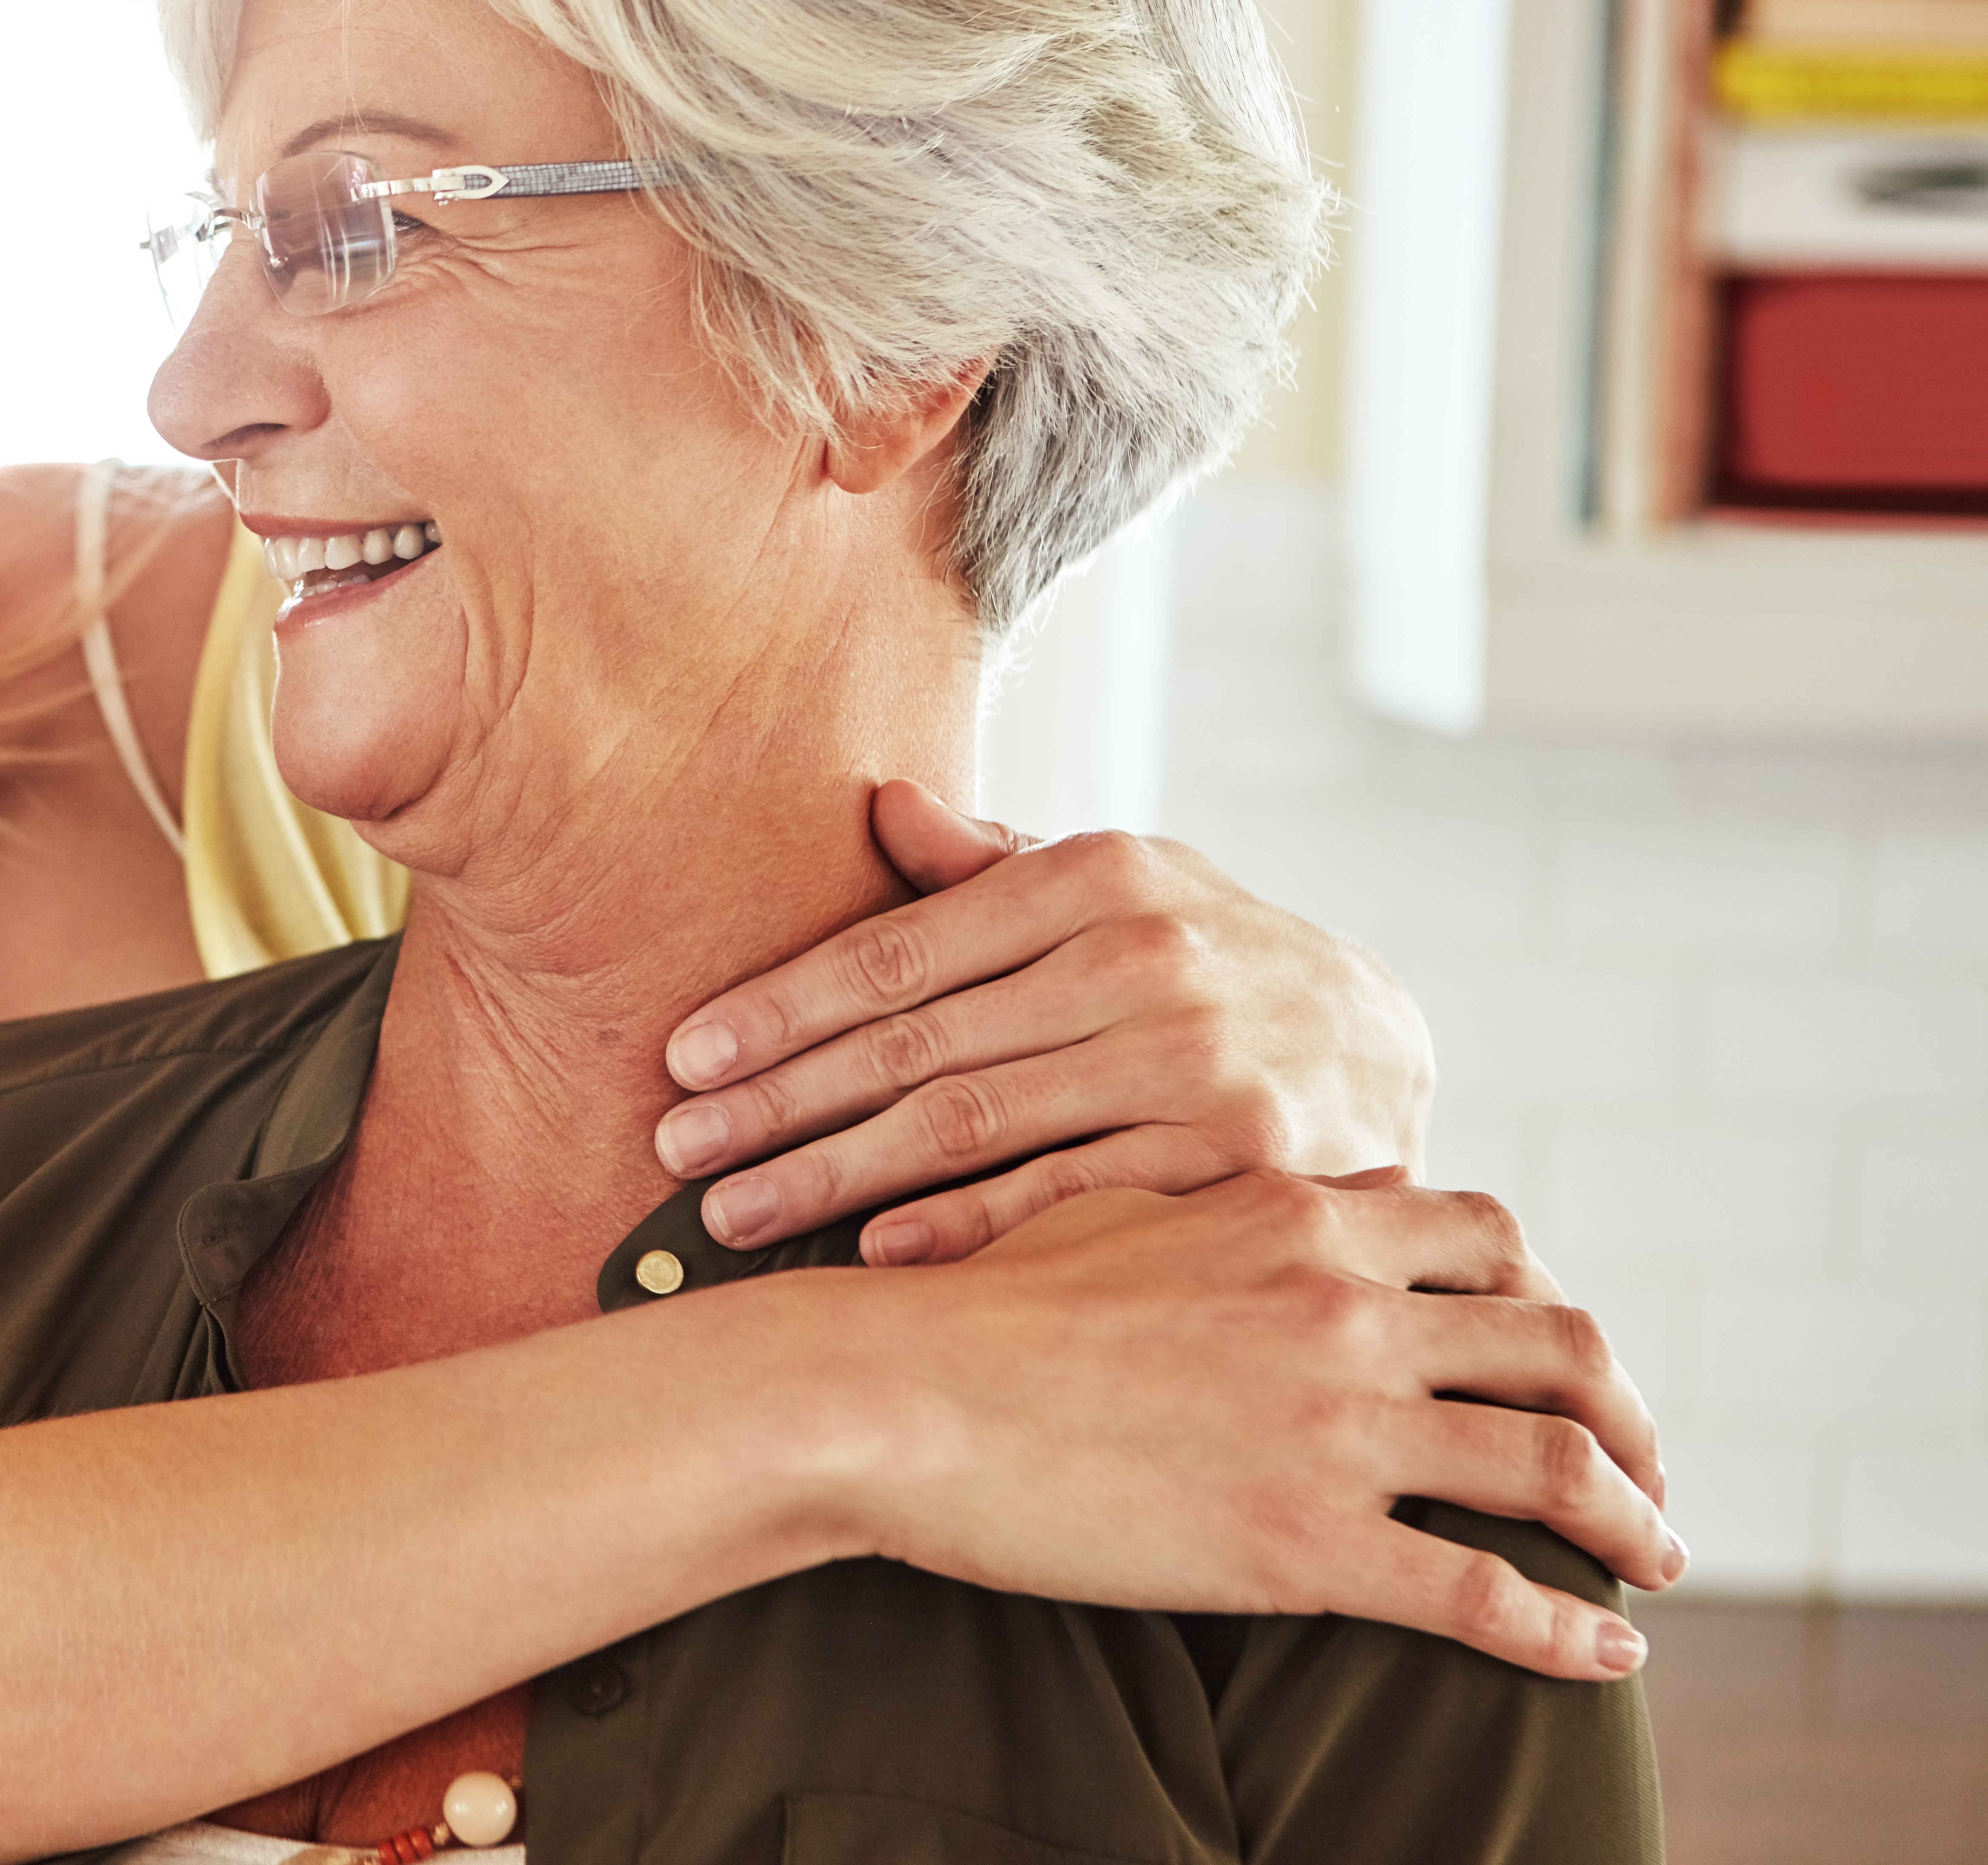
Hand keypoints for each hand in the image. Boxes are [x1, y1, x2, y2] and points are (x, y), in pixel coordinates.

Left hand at [655, 782, 1431, 1255]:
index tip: (682, 1058)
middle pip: (918, 1046)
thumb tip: (883, 803)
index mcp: (1097, 875)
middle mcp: (1145, 960)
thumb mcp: (1116, 884)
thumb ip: (992, 859)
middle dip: (780, 1103)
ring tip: (732, 1215)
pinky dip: (966, 1232)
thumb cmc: (1204, 959)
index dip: (779, 1007)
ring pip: (974, 1130)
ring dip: (837, 1178)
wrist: (1383, 1044)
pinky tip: (874, 1255)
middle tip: (676, 1149)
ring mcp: (1195, 1064)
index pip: (898, 949)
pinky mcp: (1234, 1163)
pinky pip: (1068, 1202)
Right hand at [843, 1169, 1681, 1679]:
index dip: (1552, 1294)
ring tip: (1654, 1558)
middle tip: (1642, 1465)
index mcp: (1300, 1222)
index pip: (1493, 1239)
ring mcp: (1331, 1433)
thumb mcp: (1114, 1206)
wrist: (896, 1392)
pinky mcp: (1302, 1546)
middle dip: (1628, 1411)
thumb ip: (1224, 1201)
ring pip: (1553, 1469)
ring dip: (1632, 1521)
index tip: (1564, 1351)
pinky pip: (1484, 1597)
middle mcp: (1342, 1313)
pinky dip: (1568, 1634)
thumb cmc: (977, 1304)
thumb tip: (1297, 1197)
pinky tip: (1606, 1659)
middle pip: (1558, 1345)